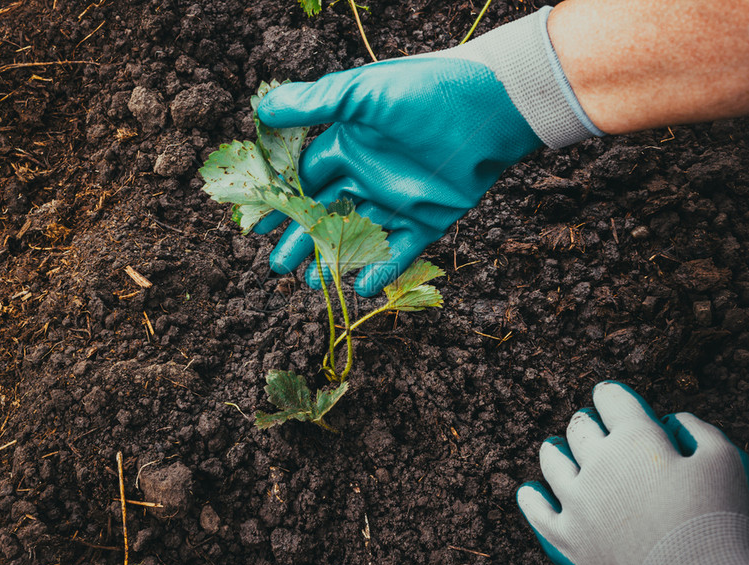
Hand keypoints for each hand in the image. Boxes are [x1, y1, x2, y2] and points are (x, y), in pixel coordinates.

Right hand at [254, 52, 540, 295]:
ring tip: (313, 284)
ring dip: (334, 261)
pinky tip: (360, 289)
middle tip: (278, 267)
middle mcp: (367, 175)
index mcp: (347, 146)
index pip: (304, 180)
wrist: (490, 104)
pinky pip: (400, 250)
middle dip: (301, 241)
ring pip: (357, 238)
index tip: (258, 226)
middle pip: (325, 215)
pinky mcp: (428, 219)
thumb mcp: (362, 93)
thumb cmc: (422, 91)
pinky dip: (381, 270)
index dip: (281, 203)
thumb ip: (314, 103)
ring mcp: (397, 200)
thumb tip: (262, 110)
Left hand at [518, 381, 748, 564]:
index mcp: (635, 439)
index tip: (610, 396)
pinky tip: (530, 491)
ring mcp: (577, 501)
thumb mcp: (725, 462)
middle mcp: (598, 463)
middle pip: (581, 428)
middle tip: (594, 427)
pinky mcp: (567, 537)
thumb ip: (696, 430)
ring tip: (557, 447)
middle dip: (589, 422)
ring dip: (555, 450)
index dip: (612, 395)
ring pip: (552, 461)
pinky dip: (531, 497)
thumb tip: (670, 421)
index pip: (611, 399)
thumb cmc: (718, 522)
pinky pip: (535, 510)